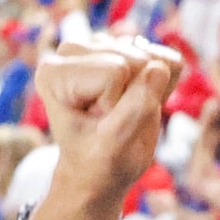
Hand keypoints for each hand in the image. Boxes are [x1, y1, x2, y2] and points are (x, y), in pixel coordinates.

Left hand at [29, 34, 182, 219]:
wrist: (101, 172)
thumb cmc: (101, 163)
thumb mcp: (116, 145)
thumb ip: (137, 106)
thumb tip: (160, 66)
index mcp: (54, 72)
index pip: (114, 72)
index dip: (116, 106)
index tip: (99, 127)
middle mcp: (70, 52)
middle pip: (132, 59)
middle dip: (134, 97)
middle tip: (114, 123)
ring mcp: (98, 47)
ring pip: (150, 56)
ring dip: (148, 92)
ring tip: (124, 114)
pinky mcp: (123, 49)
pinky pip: (164, 59)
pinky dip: (161, 86)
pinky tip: (140, 102)